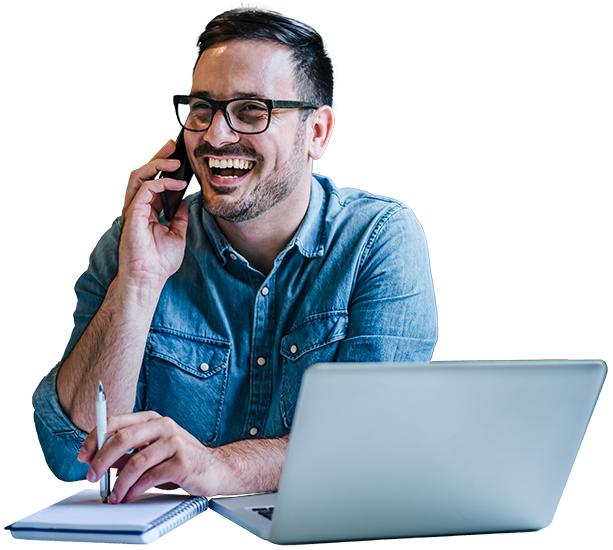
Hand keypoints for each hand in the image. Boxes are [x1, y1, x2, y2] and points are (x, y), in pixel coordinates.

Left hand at [78, 411, 223, 502]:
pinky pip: (150, 477)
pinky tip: (130, 495)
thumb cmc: (181, 459)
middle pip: (122, 439)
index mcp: (152, 419)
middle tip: (92, 478)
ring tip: (113, 495)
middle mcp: (164, 426)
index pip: (116, 422)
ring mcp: (175, 442)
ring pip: (135, 461)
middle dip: (101, 461)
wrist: (215, 469)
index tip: (83, 456)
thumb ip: (128, 455)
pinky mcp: (182, 462)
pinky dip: (135, 490)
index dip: (95, 438)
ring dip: (118, 483)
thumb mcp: (152, 451)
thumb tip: (100, 464)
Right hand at [119, 140, 189, 288]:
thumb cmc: (160, 262)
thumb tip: (183, 204)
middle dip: (158, 158)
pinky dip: (160, 183)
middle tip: (172, 146)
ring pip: (139, 177)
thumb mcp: (177, 235)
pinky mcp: (132, 214)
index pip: (153, 183)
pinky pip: (144, 189)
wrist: (150, 277)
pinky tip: (175, 183)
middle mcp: (137, 208)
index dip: (163, 169)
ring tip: (173, 160)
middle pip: (144, 175)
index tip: (177, 158)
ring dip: (156, 165)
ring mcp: (133, 210)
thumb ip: (178, 218)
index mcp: (147, 211)